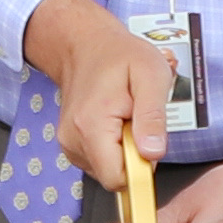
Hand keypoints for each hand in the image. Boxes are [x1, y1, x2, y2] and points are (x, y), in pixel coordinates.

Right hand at [23, 0, 176, 199]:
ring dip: (124, 151)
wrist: (87, 44)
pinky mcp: (71, 145)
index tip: (149, 143)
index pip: (117, 178)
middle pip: (114, 176)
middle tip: (138, 121)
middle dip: (134, 156)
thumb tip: (153, 154)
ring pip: (108, 170)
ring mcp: (69, 143)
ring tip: (126, 117)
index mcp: (92, 125)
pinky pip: (100, 161)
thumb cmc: (119, 55)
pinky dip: (113, 147)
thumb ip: (153, 117)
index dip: (141, 168)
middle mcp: (73, 139)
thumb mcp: (151, 75)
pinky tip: (115, 122)